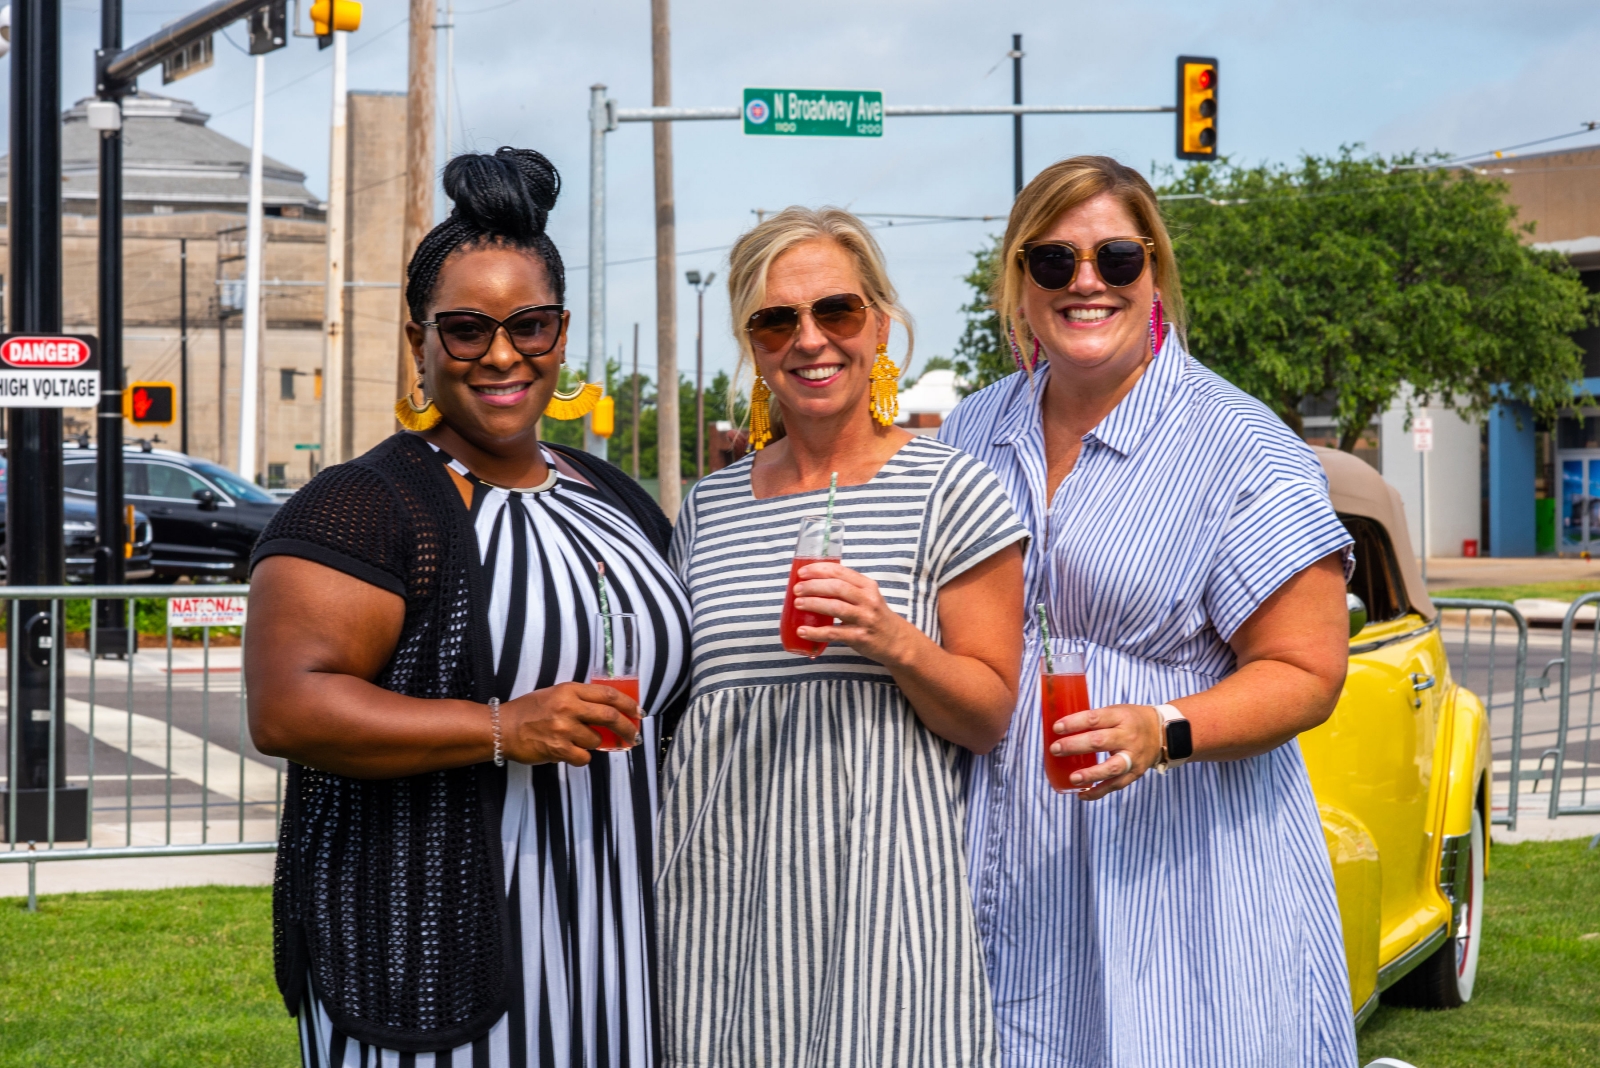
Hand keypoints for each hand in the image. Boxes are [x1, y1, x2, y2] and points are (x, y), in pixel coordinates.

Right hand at [500, 682, 639, 766]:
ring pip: (596, 740)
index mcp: (569, 690)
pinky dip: (580, 757)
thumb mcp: (554, 694)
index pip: (608, 694)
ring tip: (574, 740)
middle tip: (633, 735)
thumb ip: (580, 699)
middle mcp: (568, 707)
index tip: (637, 712)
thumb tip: (609, 709)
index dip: (627, 704)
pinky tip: (568, 752)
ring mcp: (564, 729)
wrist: (503, 728)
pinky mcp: (559, 749)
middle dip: (627, 728)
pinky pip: (584, 757)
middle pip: (610, 717)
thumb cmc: (528, 711)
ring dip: (592, 743)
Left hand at [793, 561, 918, 666]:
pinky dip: (816, 632)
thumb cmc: (875, 616)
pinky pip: (834, 633)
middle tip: (796, 589)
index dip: (818, 570)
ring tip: (797, 604)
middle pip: (836, 588)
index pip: (840, 572)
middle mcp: (868, 600)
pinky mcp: (860, 637)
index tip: (801, 572)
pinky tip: (802, 630)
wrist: (897, 641)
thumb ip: (848, 589)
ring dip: (813, 604)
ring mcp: (865, 618)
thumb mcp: (868, 597)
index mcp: (867, 586)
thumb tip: (813, 583)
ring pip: (835, 608)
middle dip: (813, 586)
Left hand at [1050, 702, 1163, 799]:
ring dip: (1091, 774)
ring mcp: (1133, 757)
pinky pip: (1116, 785)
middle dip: (1075, 746)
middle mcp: (1128, 737)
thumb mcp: (1116, 711)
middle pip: (1100, 742)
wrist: (1163, 733)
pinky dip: (1098, 792)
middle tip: (1056, 749)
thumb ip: (1094, 719)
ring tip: (1073, 778)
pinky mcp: (1135, 773)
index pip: (1095, 719)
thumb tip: (1061, 728)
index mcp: (1121, 717)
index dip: (1074, 723)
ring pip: (1112, 768)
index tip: (1056, 727)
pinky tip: (1082, 794)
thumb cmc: (1131, 720)